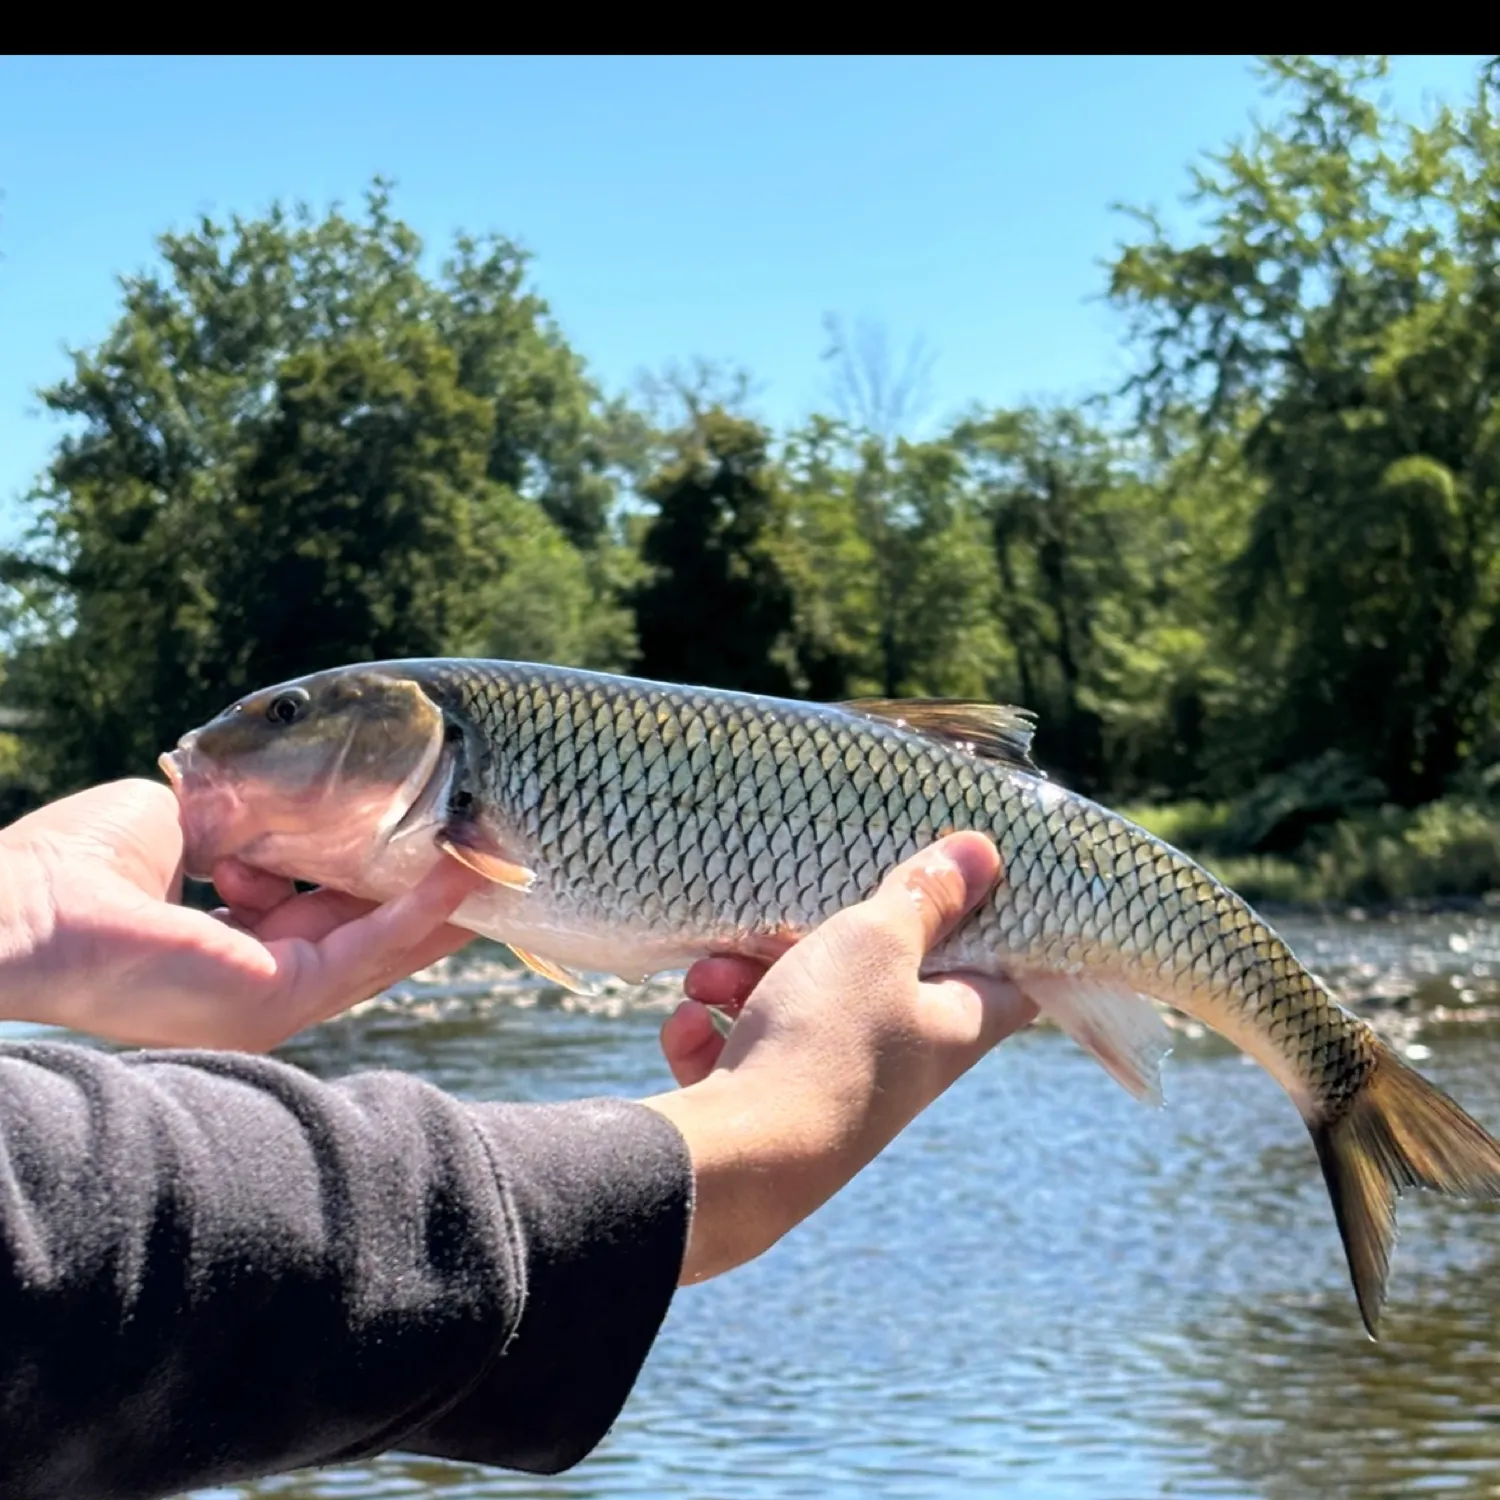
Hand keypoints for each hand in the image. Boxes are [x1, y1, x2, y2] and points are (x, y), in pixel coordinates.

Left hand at [0, 779, 482, 1050]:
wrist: (20, 909)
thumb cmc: (77, 865)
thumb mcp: (190, 821)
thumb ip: (256, 821)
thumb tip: (309, 801)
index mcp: (231, 950)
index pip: (323, 918)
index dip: (377, 881)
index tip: (423, 844)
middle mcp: (259, 984)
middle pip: (365, 939)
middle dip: (426, 898)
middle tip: (483, 856)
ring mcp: (273, 1000)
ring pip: (381, 949)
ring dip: (439, 905)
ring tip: (494, 861)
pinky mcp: (280, 999)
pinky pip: (369, 949)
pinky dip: (419, 911)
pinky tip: (460, 873)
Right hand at [642, 832, 1036, 1283]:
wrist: (738, 1164)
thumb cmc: (824, 1043)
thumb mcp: (876, 943)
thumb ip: (923, 895)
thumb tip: (984, 851)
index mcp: (955, 1024)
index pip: (1010, 973)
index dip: (996, 925)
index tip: (965, 881)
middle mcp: (903, 1062)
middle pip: (881, 978)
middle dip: (816, 937)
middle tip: (782, 923)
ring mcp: (835, 1090)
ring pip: (799, 1008)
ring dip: (743, 979)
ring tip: (710, 977)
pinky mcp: (773, 1111)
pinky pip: (744, 1052)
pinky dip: (712, 1033)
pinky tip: (689, 1022)